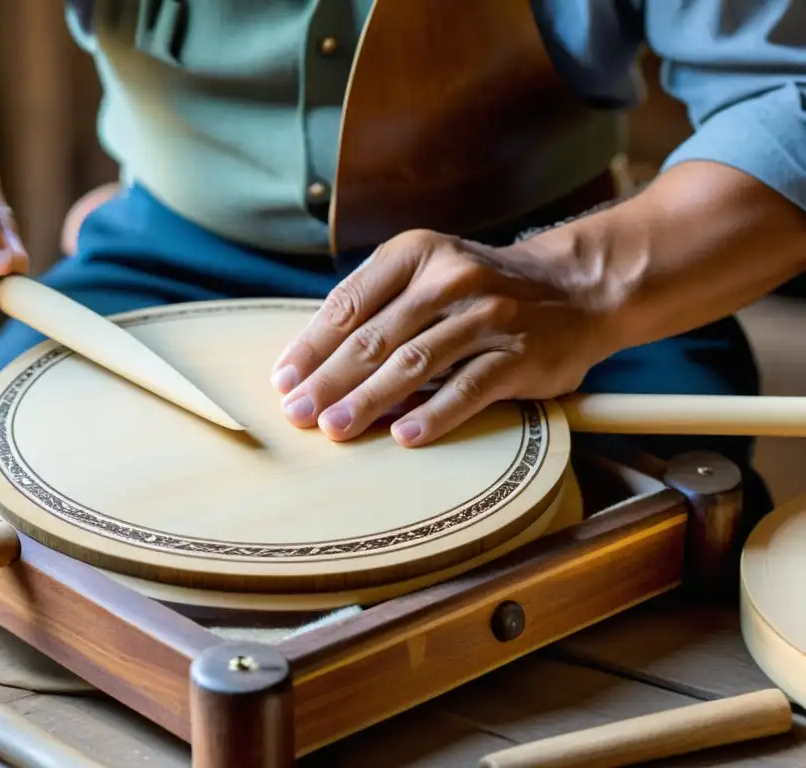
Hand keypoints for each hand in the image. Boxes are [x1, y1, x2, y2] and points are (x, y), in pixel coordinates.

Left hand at [271, 229, 618, 446]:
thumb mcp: (427, 273)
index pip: (349, 304)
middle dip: (328, 380)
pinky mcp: (518, 353)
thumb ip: (378, 306)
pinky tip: (403, 437)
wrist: (575, 288)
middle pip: (374, 337)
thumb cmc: (479, 289)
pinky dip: (434, 415)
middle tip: (297, 414)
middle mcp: (449, 277)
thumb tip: (312, 364)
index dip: (311, 346)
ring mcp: (486, 314)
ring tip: (335, 430)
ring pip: (414, 363)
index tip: (283, 381)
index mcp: (415, 253)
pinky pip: (468, 388)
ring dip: (368, 400)